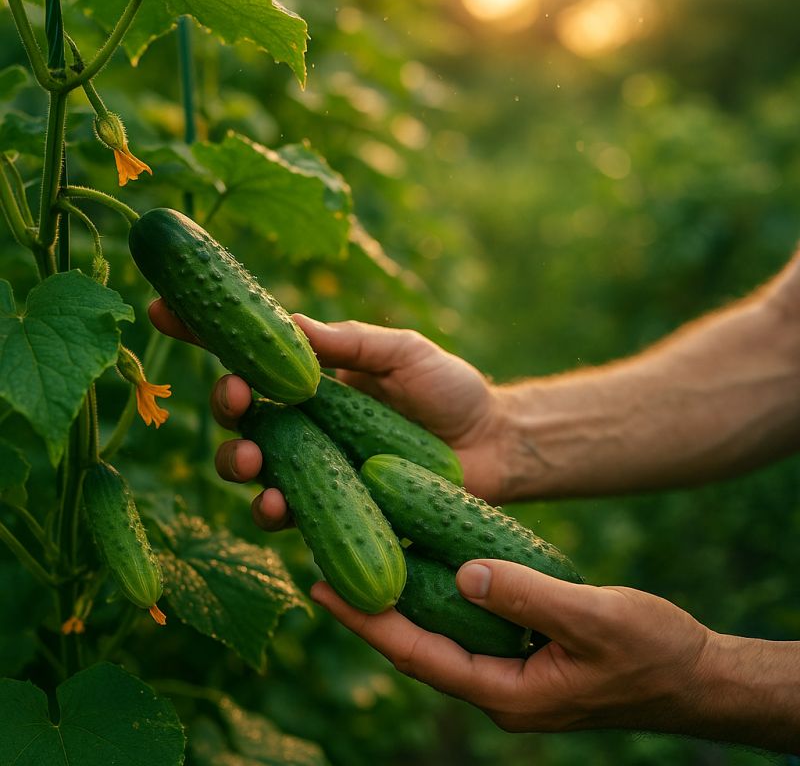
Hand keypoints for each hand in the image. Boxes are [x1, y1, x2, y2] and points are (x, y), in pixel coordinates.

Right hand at [148, 300, 509, 528]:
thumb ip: (350, 342)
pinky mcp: (333, 508)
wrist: (492, 445)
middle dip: (225, 406)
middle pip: (241, 414)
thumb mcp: (403, 351)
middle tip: (235, 400)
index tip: (165, 310)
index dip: (205, 333)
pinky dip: (272, 510)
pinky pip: (288, 513)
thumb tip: (290, 323)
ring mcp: (316, 466)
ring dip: (237, 462)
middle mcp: (305, 420)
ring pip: (252, 466)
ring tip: (251, 461)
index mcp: (314, 376)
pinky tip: (276, 507)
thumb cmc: (450, 389)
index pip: (251, 352)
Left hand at [310, 559, 715, 736]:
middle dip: (369, 612)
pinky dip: (439, 597)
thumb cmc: (652, 654)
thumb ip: (528, 597)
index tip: (322, 589)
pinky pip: (467, 625)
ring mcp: (509, 673)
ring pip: (439, 636)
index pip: (418, 655)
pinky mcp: (522, 655)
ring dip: (401, 603)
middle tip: (323, 568)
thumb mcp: (594, 620)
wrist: (693, 678)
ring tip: (361, 563)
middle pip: (416, 647)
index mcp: (506, 693)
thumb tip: (464, 574)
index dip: (368, 622)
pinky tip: (425, 567)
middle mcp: (497, 688)